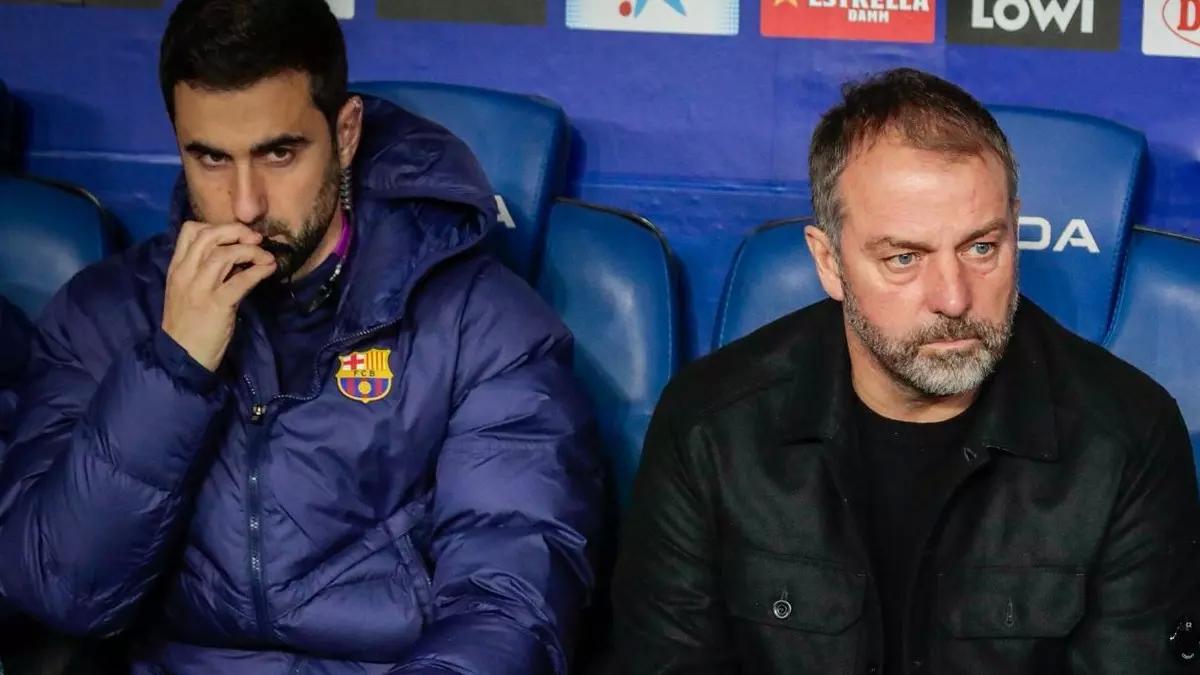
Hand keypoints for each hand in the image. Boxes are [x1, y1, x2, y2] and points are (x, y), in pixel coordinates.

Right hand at [161, 221, 275, 371]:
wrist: (182, 356)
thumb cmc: (187, 324)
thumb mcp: (187, 290)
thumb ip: (203, 270)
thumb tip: (235, 254)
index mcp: (177, 268)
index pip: (189, 231)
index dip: (215, 226)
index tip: (234, 235)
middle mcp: (186, 273)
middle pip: (209, 236)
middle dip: (236, 231)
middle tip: (255, 239)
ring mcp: (200, 288)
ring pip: (225, 254)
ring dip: (251, 251)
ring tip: (265, 257)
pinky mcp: (217, 304)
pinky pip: (241, 280)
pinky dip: (259, 271)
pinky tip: (268, 270)